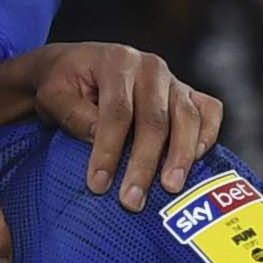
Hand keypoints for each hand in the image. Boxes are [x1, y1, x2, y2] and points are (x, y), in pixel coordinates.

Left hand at [0, 41, 224, 210]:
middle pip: (154, 120)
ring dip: (180, 156)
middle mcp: (150, 67)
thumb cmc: (64, 85)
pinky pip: (209, 110)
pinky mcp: (188, 92)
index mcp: (116, 61)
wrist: (78, 67)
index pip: (117, 112)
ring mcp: (173, 79)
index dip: (108, 150)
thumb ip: (73, 113)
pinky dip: (208, 134)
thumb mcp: (54, 94)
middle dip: (144, 164)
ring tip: (170, 188)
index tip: (98, 185)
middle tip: (132, 201)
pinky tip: (195, 161)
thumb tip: (97, 136)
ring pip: (187, 117)